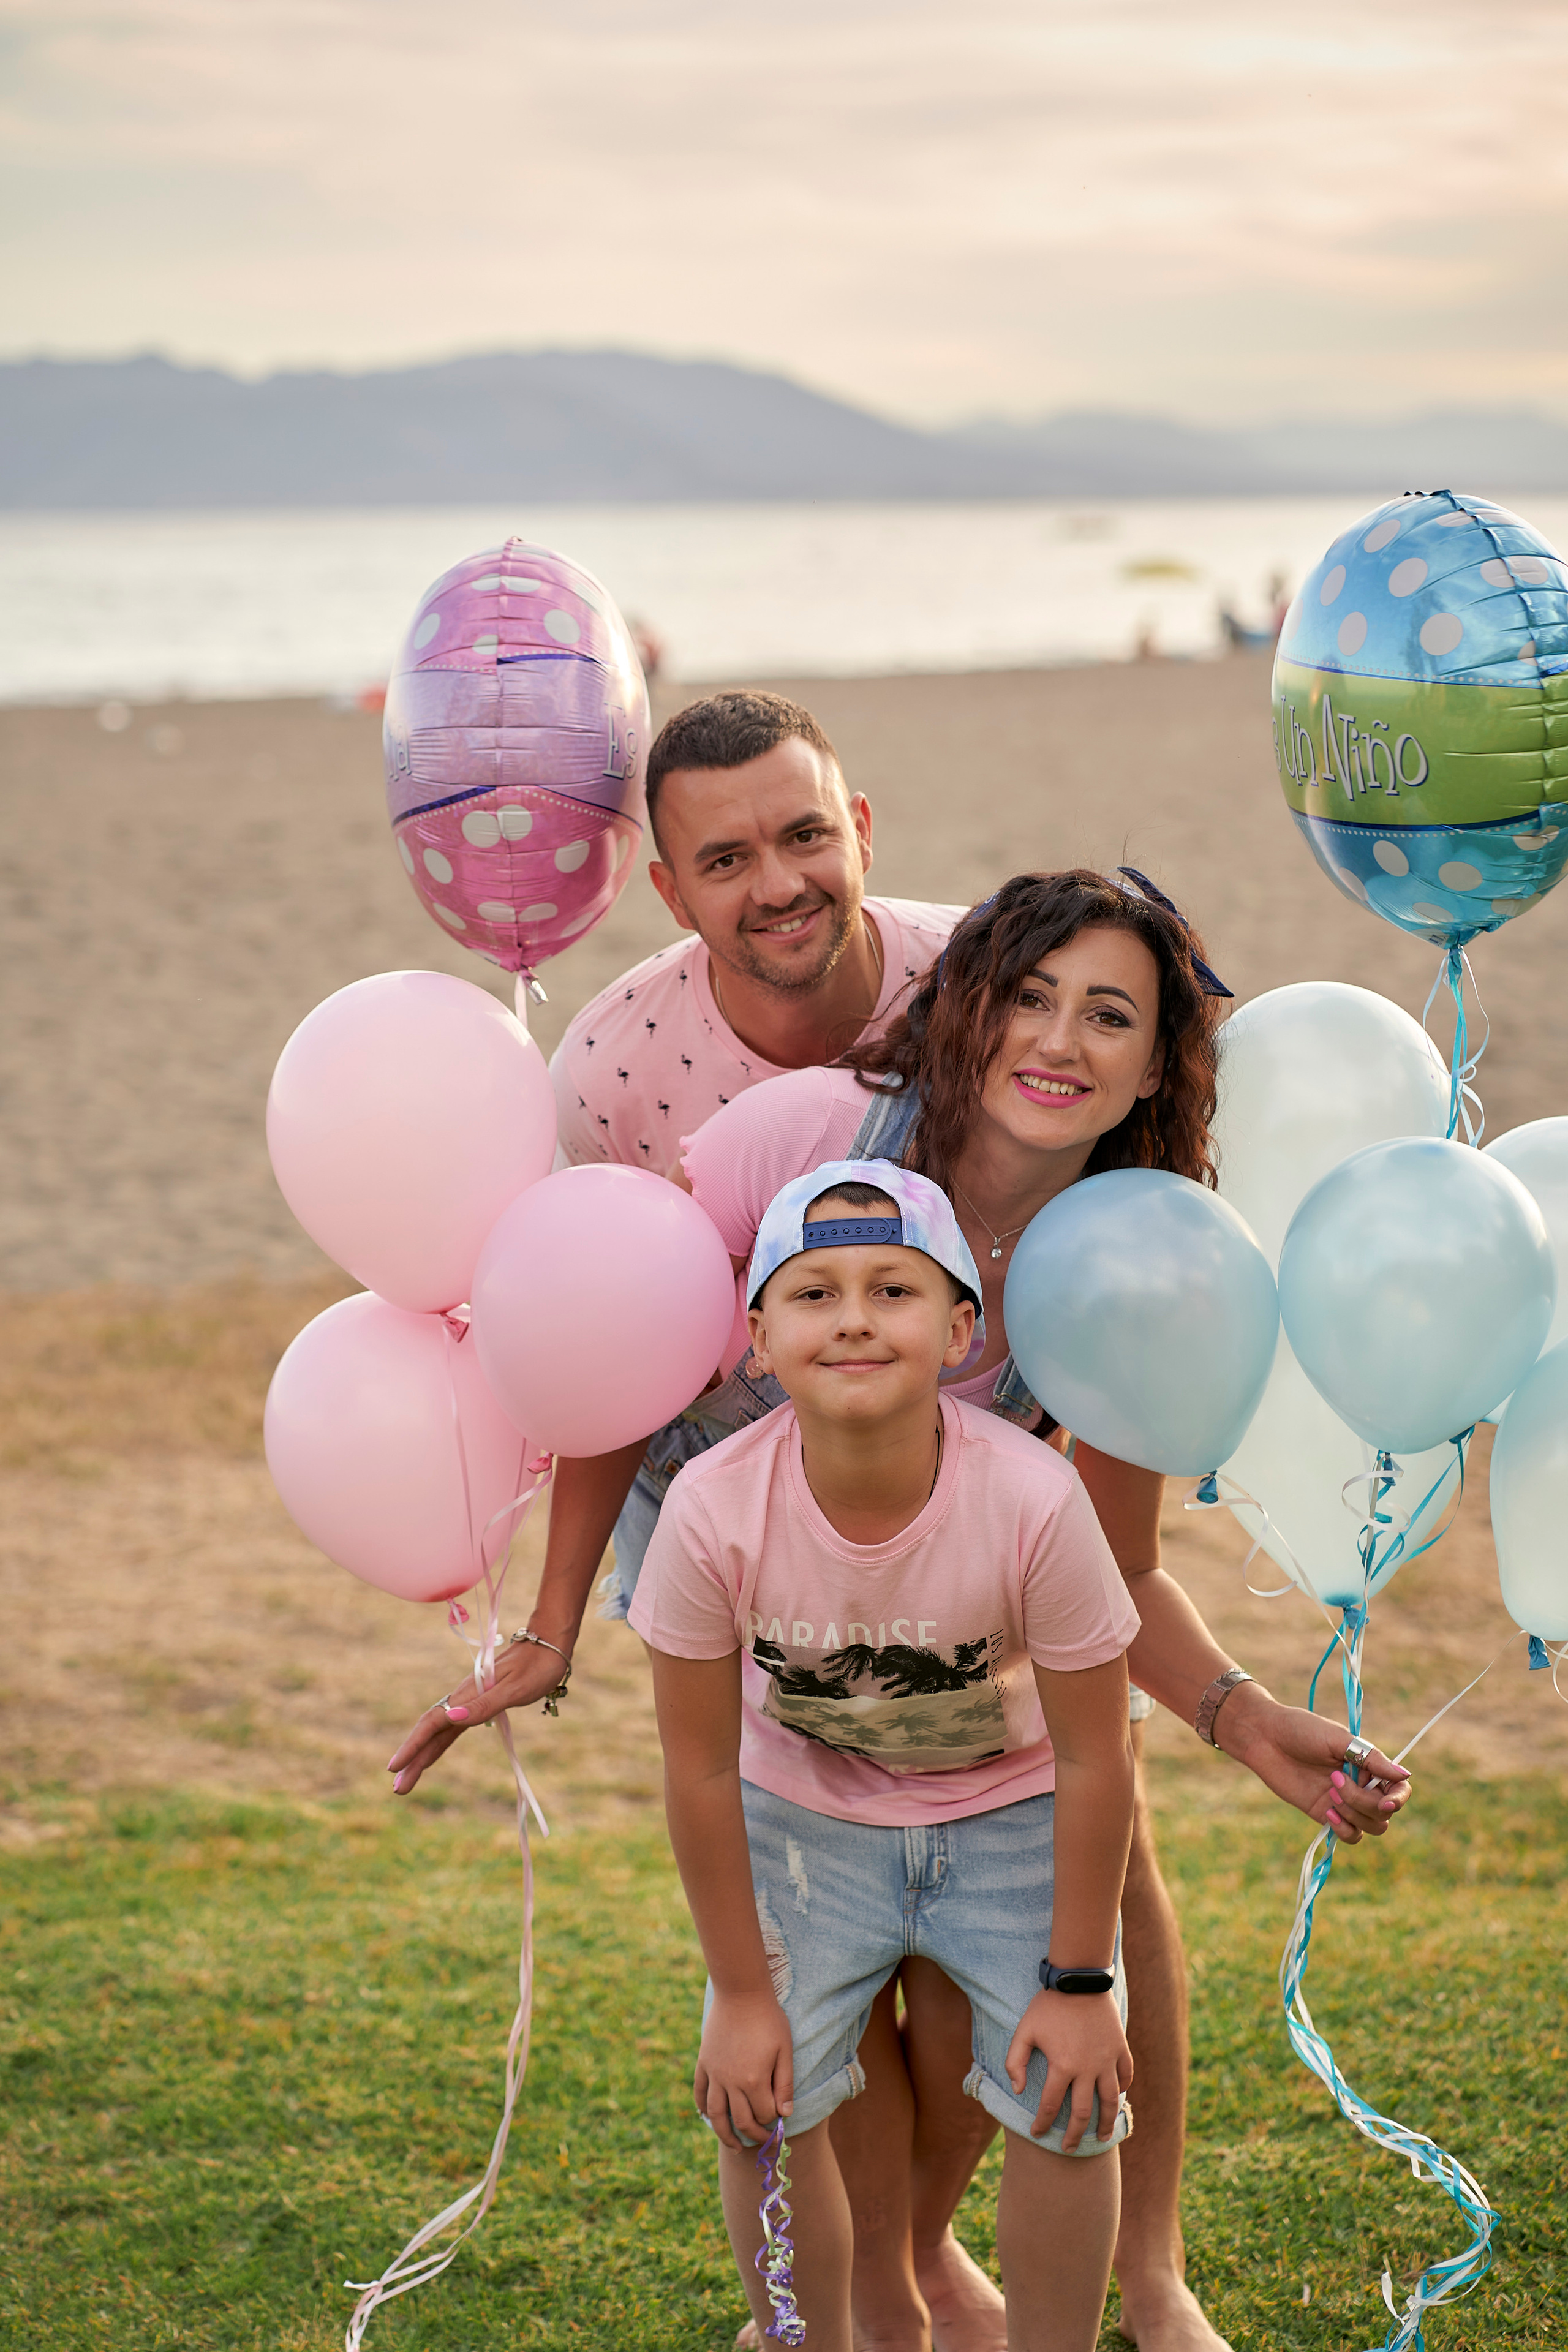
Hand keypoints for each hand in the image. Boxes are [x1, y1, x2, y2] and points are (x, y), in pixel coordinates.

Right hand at [386, 1637, 570, 1795]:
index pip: (433, 1722)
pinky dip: (438, 1745)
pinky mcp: (479, 1703)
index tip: (395, 1767)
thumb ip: (484, 1704)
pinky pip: (452, 1728)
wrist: (549, 1643)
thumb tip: (452, 1718)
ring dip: (422, 1755)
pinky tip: (429, 1756)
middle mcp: (463, 1697)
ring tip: (407, 1780)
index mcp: (468, 1694)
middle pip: (431, 1731)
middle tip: (398, 1789)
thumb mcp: (515, 1688)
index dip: (413, 1745)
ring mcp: (469, 1701)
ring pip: (440, 1732)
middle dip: (413, 1759)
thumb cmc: (537, 1667)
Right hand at [694, 1990, 793, 2151]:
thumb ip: (785, 2084)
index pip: (764, 2114)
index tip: (781, 2119)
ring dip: (724, 2134)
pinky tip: (707, 2116)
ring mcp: (714, 2073)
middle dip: (755, 2135)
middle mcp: (730, 2082)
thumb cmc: (769, 2019)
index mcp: (753, 2080)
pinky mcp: (704, 2063)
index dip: (775, 2119)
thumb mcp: (784, 2050)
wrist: (741, 1992)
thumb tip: (784, 2114)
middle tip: (764, 2141)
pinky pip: (699, 2091)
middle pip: (741, 2120)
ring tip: (734, 2145)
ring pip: (715, 2114)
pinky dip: (702, 2107)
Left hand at [1006, 1989, 1131, 2151]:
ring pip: (1109, 2100)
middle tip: (1069, 2149)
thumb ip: (1015, 2061)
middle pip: (1082, 2113)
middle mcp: (1087, 2069)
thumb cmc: (1048, 2005)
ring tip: (1103, 2137)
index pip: (1050, 2106)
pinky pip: (1125, 2075)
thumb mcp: (1024, 2030)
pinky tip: (1118, 2097)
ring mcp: (1106, 2060)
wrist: (1079, 1979)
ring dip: (1106, 2122)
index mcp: (1062, 2066)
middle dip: (1075, 2135)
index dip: (1042, 2124)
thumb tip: (1018, 2090)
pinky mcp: (1119, 2048)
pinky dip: (1122, 2089)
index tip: (1037, 2134)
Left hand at [1217, 1686, 1410, 1842]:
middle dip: (1364, 1802)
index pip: (1399, 1788)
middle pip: (1384, 1812)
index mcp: (1368, 1764)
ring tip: (1329, 1793)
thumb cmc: (1301, 1730)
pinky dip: (1344, 1829)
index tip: (1385, 1800)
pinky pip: (1350, 1836)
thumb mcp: (1337, 1739)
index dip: (1399, 1799)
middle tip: (1334, 1778)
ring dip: (1354, 1814)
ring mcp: (1344, 1802)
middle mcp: (1361, 1785)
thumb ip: (1371, 1758)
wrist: (1265, 1737)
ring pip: (1371, 1826)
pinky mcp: (1326, 1814)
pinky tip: (1327, 1812)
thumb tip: (1406, 1775)